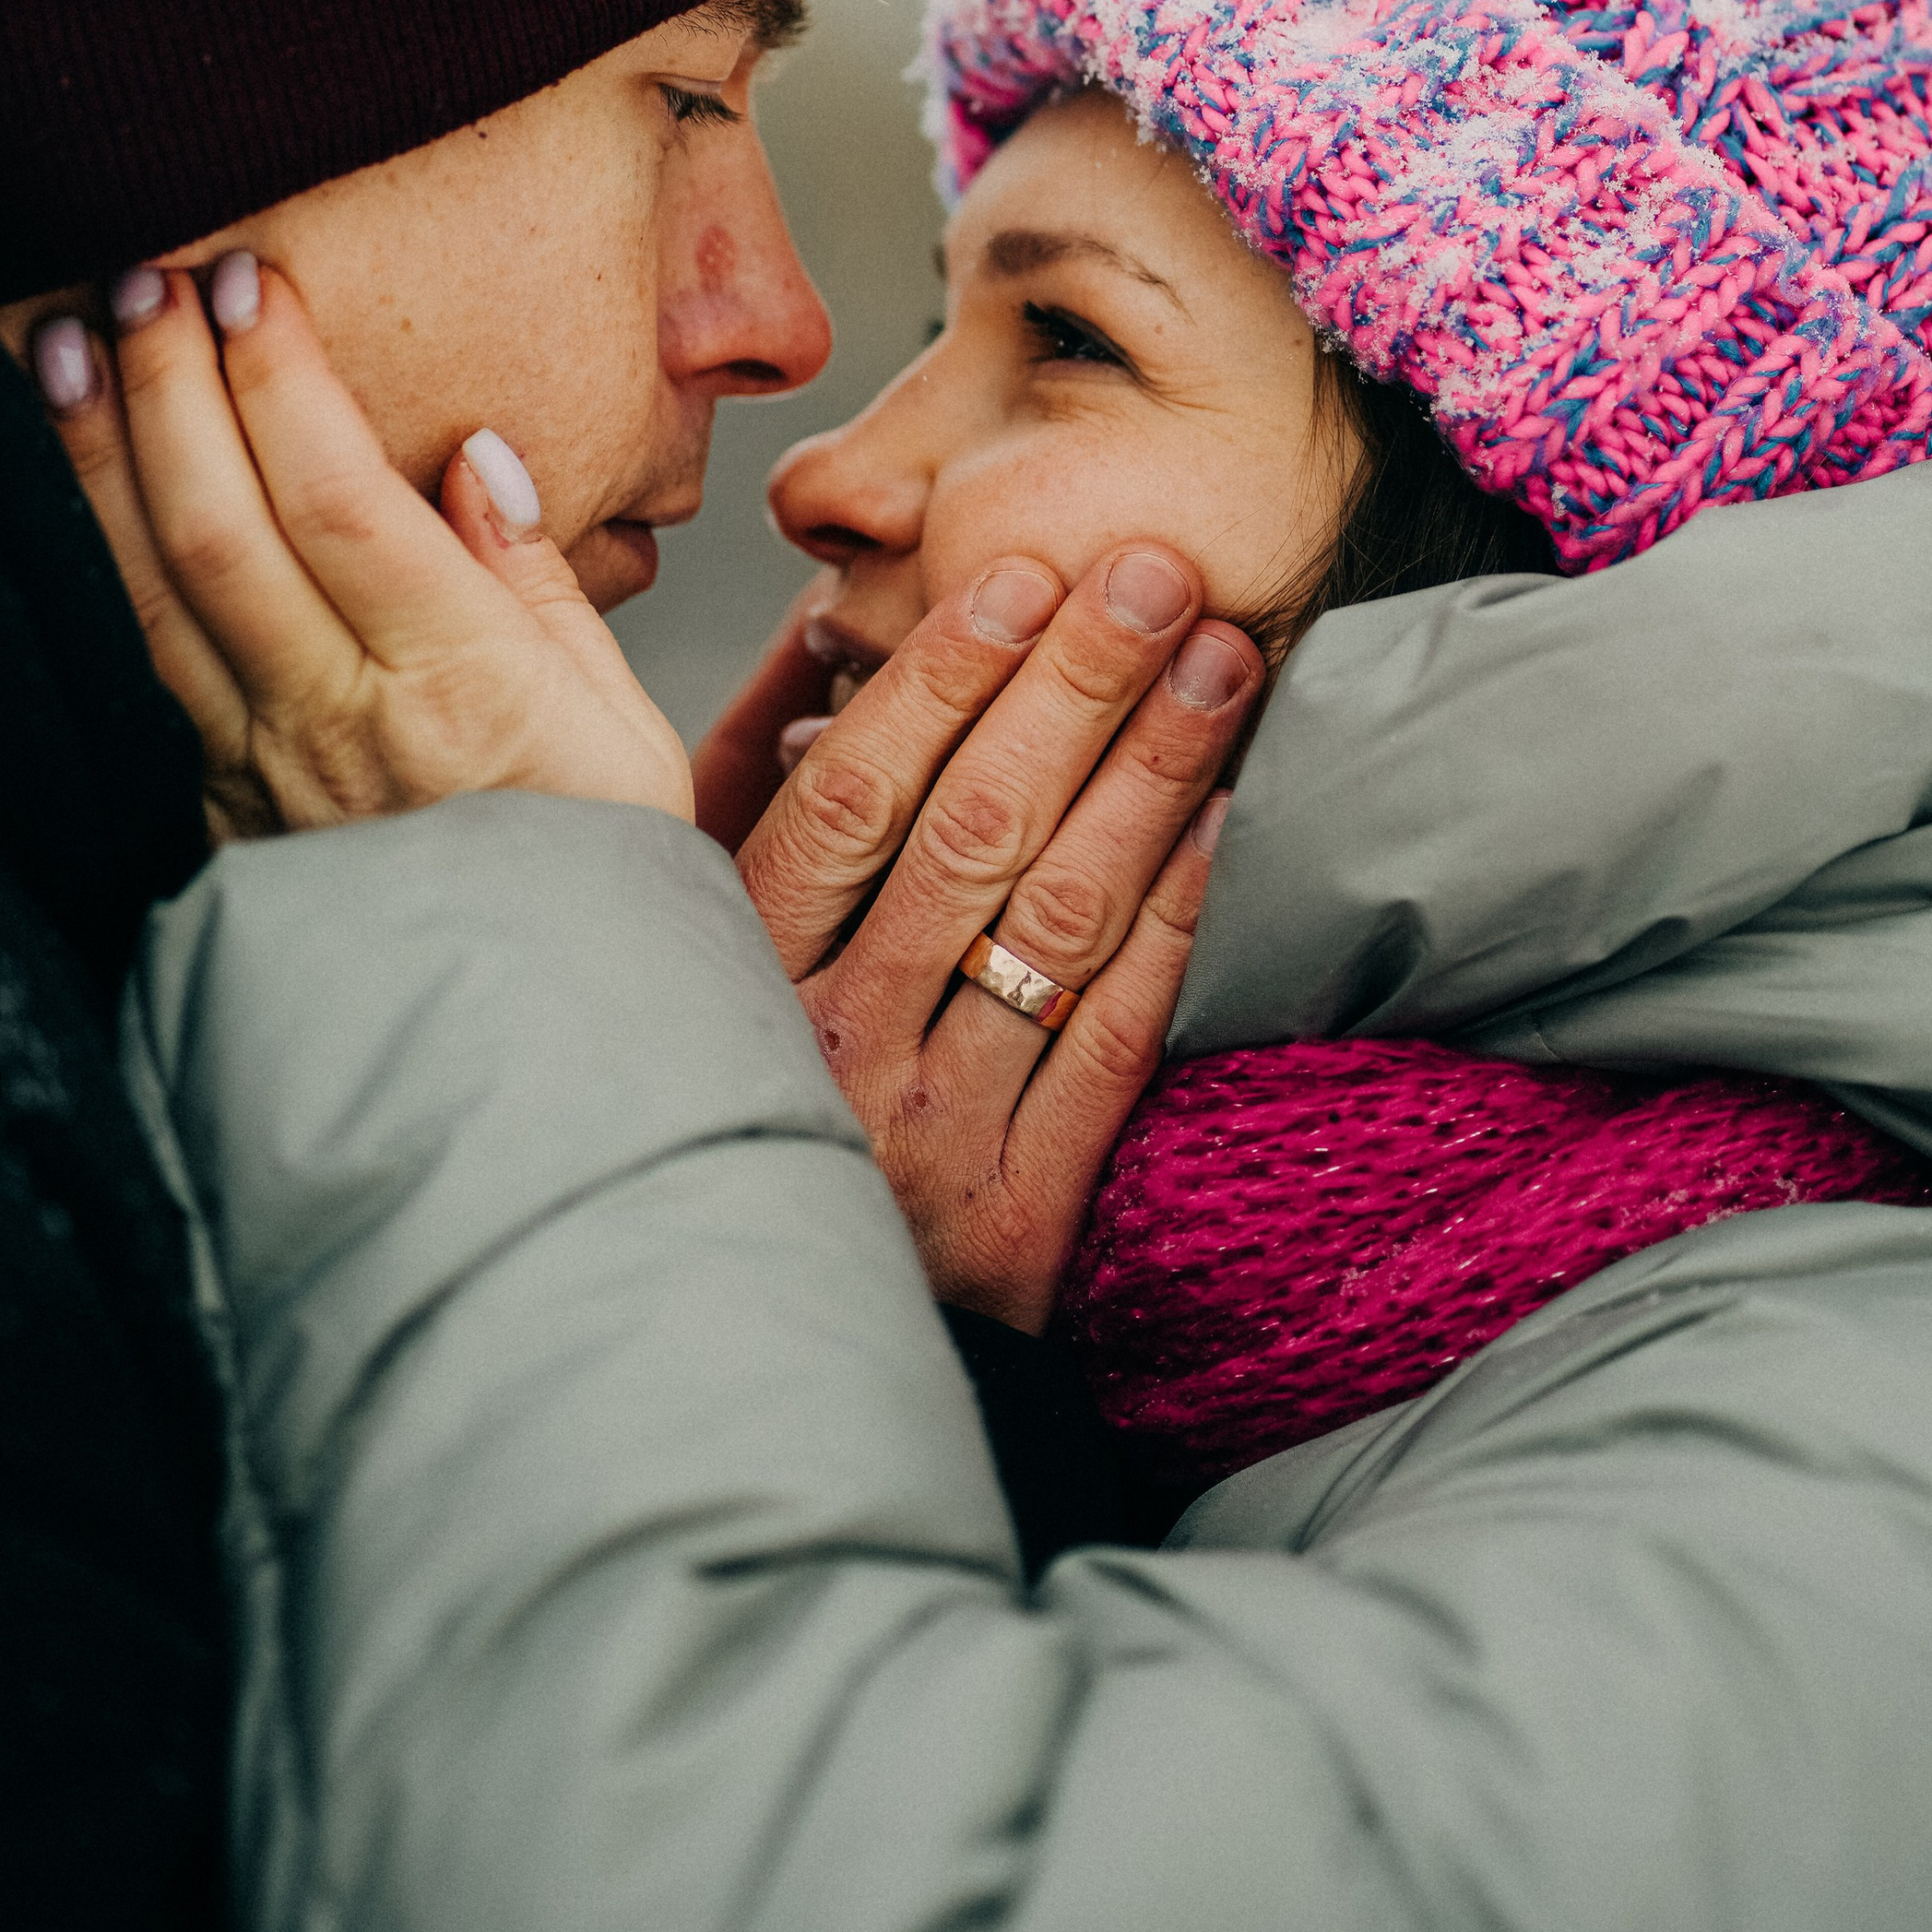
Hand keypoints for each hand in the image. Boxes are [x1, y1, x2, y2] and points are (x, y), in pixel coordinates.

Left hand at [31, 254, 693, 844]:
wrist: (530, 1047)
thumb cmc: (596, 878)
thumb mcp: (622, 728)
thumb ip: (545, 589)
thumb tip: (472, 461)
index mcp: (462, 690)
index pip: (341, 504)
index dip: (283, 383)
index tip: (255, 284)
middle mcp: (342, 728)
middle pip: (224, 532)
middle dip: (174, 389)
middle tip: (152, 278)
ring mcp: (261, 775)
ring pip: (150, 594)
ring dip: (100, 459)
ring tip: (72, 345)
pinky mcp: (215, 809)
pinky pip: (138, 667)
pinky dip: (96, 557)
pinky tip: (74, 482)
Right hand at [729, 549, 1259, 1329]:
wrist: (768, 1357)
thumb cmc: (751, 1101)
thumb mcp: (706, 960)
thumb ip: (757, 806)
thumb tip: (818, 644)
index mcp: (740, 977)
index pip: (853, 796)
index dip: (944, 676)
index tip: (1024, 575)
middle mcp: (830, 1052)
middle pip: (972, 834)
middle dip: (1076, 685)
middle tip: (1158, 577)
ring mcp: (929, 1138)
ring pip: (1058, 919)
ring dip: (1150, 772)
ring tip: (1220, 661)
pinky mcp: (1020, 1220)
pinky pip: (1115, 1040)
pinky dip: (1175, 916)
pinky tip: (1225, 816)